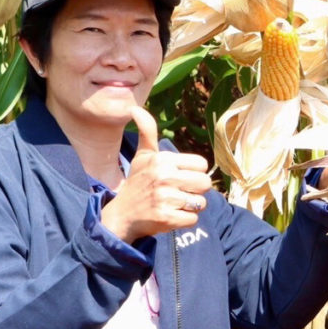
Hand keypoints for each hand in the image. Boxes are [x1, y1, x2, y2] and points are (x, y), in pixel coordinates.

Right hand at [101, 107, 213, 242]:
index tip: (179, 177)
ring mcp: (165, 198)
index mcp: (162, 160)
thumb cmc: (138, 182)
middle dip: (195, 191)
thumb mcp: (142, 156)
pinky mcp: (166, 218)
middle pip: (205, 184)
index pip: (202, 164)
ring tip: (173, 204)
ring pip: (200, 203)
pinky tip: (170, 216)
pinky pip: (193, 219)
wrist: (122, 215)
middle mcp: (164, 177)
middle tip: (178, 193)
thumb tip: (134, 108)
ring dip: (190, 206)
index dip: (194, 173)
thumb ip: (146, 131)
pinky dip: (184, 220)